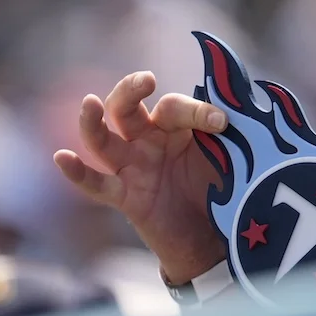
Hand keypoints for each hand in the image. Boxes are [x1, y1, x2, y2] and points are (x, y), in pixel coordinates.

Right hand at [53, 71, 228, 283]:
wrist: (213, 236)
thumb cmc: (220, 186)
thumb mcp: (231, 153)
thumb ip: (235, 129)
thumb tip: (252, 102)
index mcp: (174, 126)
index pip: (176, 106)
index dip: (197, 111)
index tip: (223, 123)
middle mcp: (148, 140)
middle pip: (127, 107)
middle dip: (132, 90)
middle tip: (146, 79)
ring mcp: (132, 167)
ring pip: (103, 139)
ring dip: (93, 121)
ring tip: (90, 103)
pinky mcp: (125, 197)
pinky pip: (96, 185)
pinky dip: (77, 173)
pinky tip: (62, 158)